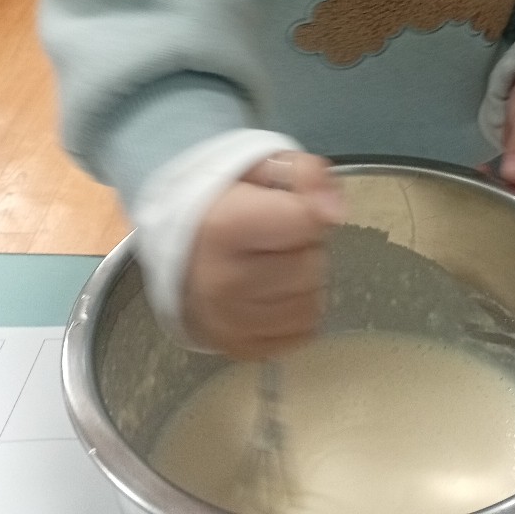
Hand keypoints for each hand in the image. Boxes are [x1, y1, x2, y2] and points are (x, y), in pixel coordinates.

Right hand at [183, 152, 343, 358]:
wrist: (179, 249)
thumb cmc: (225, 202)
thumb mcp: (263, 166)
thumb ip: (306, 173)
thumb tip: (334, 210)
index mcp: (225, 226)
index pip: (309, 222)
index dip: (311, 208)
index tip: (292, 204)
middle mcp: (224, 281)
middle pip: (311, 265)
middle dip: (305, 245)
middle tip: (278, 236)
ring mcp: (228, 322)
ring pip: (311, 303)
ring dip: (304, 280)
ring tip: (275, 262)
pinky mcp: (238, 348)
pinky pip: (301, 333)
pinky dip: (297, 310)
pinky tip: (274, 290)